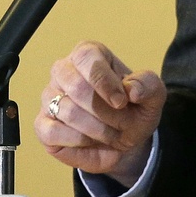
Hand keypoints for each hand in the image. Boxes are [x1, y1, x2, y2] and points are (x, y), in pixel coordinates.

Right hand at [36, 41, 164, 181]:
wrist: (124, 138)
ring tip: (112, 133)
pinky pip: (54, 132)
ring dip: (98, 129)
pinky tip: (92, 140)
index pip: (87, 57)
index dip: (104, 81)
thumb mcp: (153, 95)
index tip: (122, 101)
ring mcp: (49, 98)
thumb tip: (132, 89)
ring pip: (68, 112)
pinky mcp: (43, 125)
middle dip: (106, 111)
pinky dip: (80, 141)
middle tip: (122, 122)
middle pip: (76, 86)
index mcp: (88, 54)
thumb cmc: (133, 109)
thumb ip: (148, 84)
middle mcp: (64, 71)